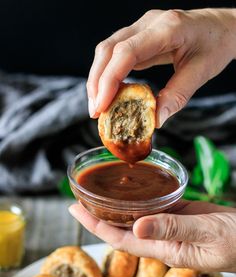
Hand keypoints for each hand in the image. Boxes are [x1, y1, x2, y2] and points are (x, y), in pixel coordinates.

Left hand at [69, 200, 235, 271]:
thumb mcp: (205, 233)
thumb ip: (173, 228)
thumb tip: (136, 227)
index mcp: (164, 249)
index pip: (119, 239)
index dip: (95, 226)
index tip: (75, 211)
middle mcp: (162, 240)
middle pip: (122, 229)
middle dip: (98, 216)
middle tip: (78, 199)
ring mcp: (170, 229)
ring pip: (136, 218)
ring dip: (117, 207)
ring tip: (99, 192)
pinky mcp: (180, 216)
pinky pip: (154, 208)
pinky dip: (140, 199)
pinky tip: (133, 189)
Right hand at [87, 8, 235, 125]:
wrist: (222, 27)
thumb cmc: (215, 44)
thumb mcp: (201, 72)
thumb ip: (177, 96)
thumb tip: (154, 120)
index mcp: (166, 28)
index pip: (126, 53)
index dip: (108, 81)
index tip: (101, 107)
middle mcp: (148, 23)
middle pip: (108, 49)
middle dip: (96, 82)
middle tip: (95, 112)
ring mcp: (142, 28)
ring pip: (107, 50)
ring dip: (98, 79)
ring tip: (99, 106)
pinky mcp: (139, 36)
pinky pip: (116, 54)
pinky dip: (108, 75)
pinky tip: (110, 93)